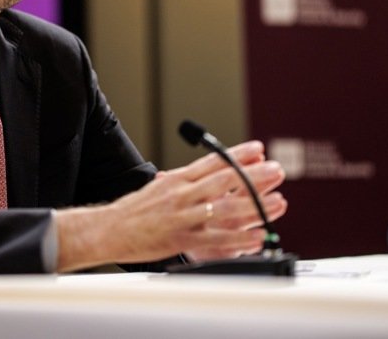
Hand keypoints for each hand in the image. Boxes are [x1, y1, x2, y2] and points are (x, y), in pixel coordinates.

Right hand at [55, 141, 286, 271]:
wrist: (108, 229)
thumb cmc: (133, 211)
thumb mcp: (159, 186)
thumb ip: (184, 181)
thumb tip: (206, 173)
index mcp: (178, 179)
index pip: (213, 161)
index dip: (238, 154)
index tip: (259, 148)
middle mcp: (183, 194)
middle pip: (225, 180)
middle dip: (254, 174)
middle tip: (277, 169)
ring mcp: (183, 216)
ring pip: (225, 207)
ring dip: (255, 204)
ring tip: (278, 201)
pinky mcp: (182, 239)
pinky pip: (216, 239)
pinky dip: (239, 238)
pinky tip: (257, 236)